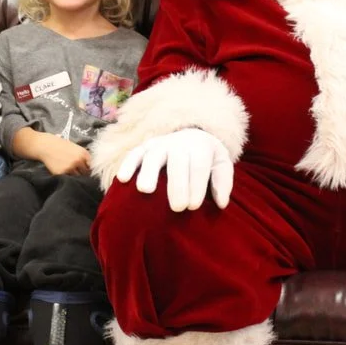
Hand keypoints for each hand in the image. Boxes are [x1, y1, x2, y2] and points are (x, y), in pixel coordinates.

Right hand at [40, 134, 91, 175]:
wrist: (46, 146)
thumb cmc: (60, 145)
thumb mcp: (75, 147)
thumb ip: (83, 156)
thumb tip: (90, 167)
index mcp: (83, 153)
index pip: (92, 166)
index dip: (90, 169)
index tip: (87, 170)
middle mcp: (78, 161)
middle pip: (86, 173)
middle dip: (83, 173)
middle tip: (78, 172)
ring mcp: (70, 168)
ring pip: (77, 177)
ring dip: (75, 176)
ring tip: (70, 171)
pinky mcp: (62, 173)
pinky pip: (68, 178)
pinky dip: (67, 177)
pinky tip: (63, 171)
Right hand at [116, 128, 233, 211]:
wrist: (192, 136)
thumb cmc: (207, 159)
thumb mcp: (221, 164)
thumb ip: (222, 182)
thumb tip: (221, 203)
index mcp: (200, 146)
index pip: (198, 165)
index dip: (196, 185)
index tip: (193, 206)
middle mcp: (178, 143)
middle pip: (177, 160)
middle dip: (177, 184)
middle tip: (178, 208)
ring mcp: (159, 144)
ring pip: (153, 155)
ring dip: (148, 172)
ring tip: (145, 191)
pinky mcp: (144, 148)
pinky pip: (134, 154)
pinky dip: (128, 164)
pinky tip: (122, 179)